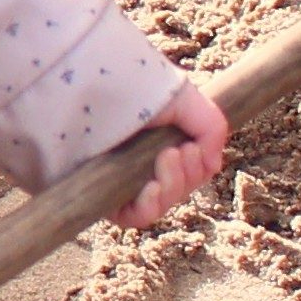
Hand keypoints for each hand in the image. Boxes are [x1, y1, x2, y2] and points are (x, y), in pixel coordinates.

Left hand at [116, 80, 228, 227]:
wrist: (88, 83)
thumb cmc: (134, 86)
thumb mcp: (184, 99)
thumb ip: (210, 127)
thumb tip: (213, 165)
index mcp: (160, 145)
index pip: (191, 173)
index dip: (199, 167)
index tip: (193, 147)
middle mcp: (141, 165)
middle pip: (179, 190)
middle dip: (188, 173)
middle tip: (181, 151)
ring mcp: (122, 181)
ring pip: (161, 204)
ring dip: (173, 185)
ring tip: (168, 156)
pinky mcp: (102, 195)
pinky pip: (134, 217)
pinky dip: (150, 206)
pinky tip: (152, 186)